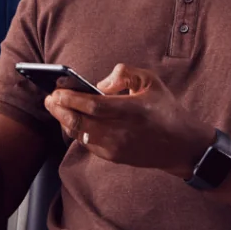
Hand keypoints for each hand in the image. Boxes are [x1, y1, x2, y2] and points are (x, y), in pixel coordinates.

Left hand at [44, 64, 214, 178]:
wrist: (181, 145)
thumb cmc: (165, 109)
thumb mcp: (150, 81)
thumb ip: (125, 74)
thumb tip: (100, 85)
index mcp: (133, 110)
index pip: (94, 106)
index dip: (72, 99)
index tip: (57, 90)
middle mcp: (122, 131)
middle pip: (81, 123)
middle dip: (60, 110)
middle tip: (49, 98)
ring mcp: (116, 147)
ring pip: (80, 134)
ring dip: (64, 120)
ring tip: (55, 107)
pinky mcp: (114, 157)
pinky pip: (87, 143)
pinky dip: (76, 130)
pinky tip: (70, 120)